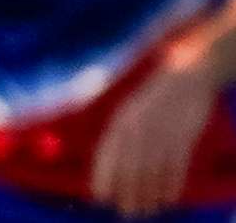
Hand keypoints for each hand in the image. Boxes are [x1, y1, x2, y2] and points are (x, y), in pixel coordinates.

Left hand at [94, 62, 222, 216]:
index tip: (101, 196)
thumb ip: (120, 132)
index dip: (103, 175)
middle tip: (127, 212)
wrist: (186, 77)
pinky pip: (176, 163)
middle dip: (127, 191)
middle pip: (130, 165)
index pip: (107, 152)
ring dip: (149, 192)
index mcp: (121, 119)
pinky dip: (172, 183)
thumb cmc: (155, 98)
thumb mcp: (131, 110)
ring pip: (153, 169)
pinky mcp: (184, 134)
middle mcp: (139, 126)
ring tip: (147, 210)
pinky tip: (169, 198)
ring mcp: (162, 130)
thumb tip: (109, 159)